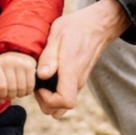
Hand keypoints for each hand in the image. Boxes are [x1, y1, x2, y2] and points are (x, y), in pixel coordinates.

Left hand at [0, 52, 37, 98]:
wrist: (14, 53)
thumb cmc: (2, 69)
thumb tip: (1, 100)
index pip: (1, 86)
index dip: (2, 95)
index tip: (3, 95)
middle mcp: (8, 61)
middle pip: (12, 88)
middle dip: (11, 95)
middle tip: (11, 94)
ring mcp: (20, 62)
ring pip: (21, 88)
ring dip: (19, 94)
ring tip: (17, 92)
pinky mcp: (30, 65)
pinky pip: (31, 85)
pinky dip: (28, 91)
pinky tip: (25, 89)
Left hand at [34, 0, 129, 118]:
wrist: (97, 25)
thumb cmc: (76, 27)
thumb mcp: (57, 34)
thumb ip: (49, 56)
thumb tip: (42, 75)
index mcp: (72, 70)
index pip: (66, 101)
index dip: (48, 99)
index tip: (40, 85)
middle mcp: (78, 80)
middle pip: (61, 109)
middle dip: (45, 102)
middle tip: (37, 83)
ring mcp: (80, 81)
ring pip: (63, 105)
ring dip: (50, 99)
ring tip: (42, 80)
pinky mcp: (79, 79)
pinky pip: (67, 95)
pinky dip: (55, 93)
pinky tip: (49, 76)